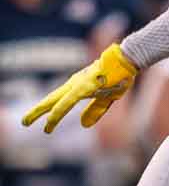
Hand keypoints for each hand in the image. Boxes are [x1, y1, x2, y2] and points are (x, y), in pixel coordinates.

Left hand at [22, 43, 137, 132]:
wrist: (127, 61)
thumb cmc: (119, 77)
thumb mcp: (107, 99)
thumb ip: (94, 111)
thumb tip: (82, 124)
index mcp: (79, 87)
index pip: (59, 101)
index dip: (48, 111)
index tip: (44, 124)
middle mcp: (74, 84)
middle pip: (51, 100)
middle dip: (37, 111)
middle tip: (24, 122)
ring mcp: (77, 84)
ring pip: (54, 100)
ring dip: (39, 112)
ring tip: (27, 121)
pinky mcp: (83, 86)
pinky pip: (67, 102)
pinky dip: (58, 112)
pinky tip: (50, 119)